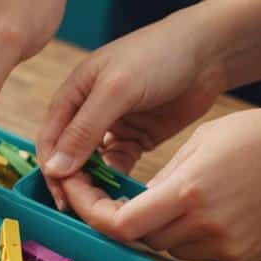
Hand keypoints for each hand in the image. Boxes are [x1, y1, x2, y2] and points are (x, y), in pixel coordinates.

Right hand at [36, 10, 225, 209]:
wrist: (211, 50)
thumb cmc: (158, 55)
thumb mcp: (117, 89)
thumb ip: (85, 129)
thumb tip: (55, 168)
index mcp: (72, 95)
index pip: (50, 140)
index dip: (52, 170)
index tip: (64, 198)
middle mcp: (86, 112)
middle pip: (67, 156)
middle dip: (72, 182)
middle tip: (85, 211)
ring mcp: (111, 126)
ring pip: (91, 164)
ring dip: (93, 184)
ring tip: (104, 207)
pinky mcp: (135, 137)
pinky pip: (117, 165)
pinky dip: (117, 180)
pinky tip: (123, 194)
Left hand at [62, 108, 260, 260]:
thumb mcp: (206, 139)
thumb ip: (165, 174)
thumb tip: (138, 198)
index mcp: (186, 192)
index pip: (116, 223)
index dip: (90, 214)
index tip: (80, 199)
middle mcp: (201, 227)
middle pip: (140, 235)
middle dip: (129, 217)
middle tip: (127, 195)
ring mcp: (223, 248)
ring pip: (169, 246)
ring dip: (163, 227)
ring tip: (189, 194)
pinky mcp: (241, 260)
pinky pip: (200, 253)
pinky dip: (195, 235)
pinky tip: (219, 207)